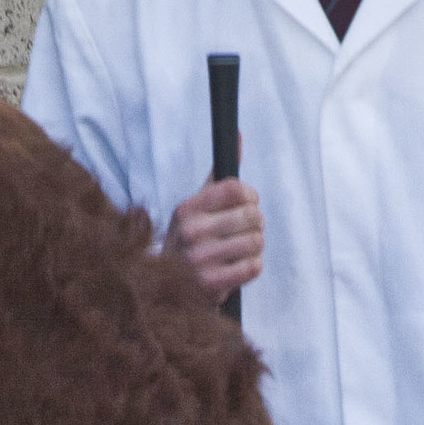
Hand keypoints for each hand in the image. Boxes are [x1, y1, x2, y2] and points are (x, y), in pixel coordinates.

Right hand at [168, 177, 262, 297]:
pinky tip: (237, 267)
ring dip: (254, 246)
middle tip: (245, 230)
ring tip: (239, 250)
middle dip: (255, 223)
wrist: (167, 287)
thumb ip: (219, 176)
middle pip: (251, 215)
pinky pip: (254, 267)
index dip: (250, 196)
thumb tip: (239, 137)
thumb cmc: (190, 241)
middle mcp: (190, 231)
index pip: (236, 189)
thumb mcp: (197, 206)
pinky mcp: (212, 284)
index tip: (247, 204)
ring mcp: (200, 259)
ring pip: (256, 241)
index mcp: (186, 208)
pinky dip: (252, 267)